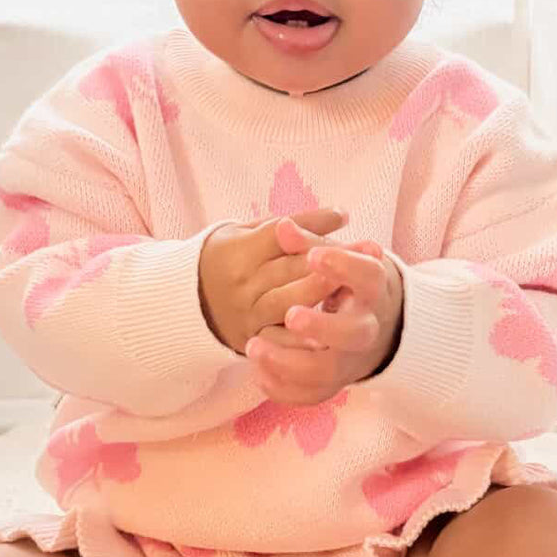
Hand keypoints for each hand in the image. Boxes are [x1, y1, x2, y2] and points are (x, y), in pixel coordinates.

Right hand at [198, 208, 350, 355]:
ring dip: (320, 296)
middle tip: (366, 253)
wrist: (190, 303)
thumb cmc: (231, 258)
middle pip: (287, 269)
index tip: (345, 217)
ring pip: (286, 303)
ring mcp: (246, 314)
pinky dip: (301, 340)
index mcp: (239, 251)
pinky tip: (327, 338)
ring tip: (351, 290)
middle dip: (328, 260)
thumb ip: (293, 225)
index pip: (278, 235)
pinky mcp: (252, 339)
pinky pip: (278, 341)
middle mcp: (241, 283)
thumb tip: (342, 215)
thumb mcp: (249, 233)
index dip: (311, 227)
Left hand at [248, 236, 403, 406]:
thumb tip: (282, 227)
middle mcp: (366, 328)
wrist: (370, 325)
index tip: (314, 256)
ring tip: (253, 346)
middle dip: (322, 327)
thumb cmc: (345, 283)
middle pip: (353, 334)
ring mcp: (350, 361)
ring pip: (326, 372)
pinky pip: (310, 395)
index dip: (344, 266)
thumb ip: (307, 243)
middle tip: (291, 315)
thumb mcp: (334, 259)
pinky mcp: (333, 383)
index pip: (368, 277)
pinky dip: (284, 388)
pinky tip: (259, 371)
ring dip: (289, 362)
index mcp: (372, 290)